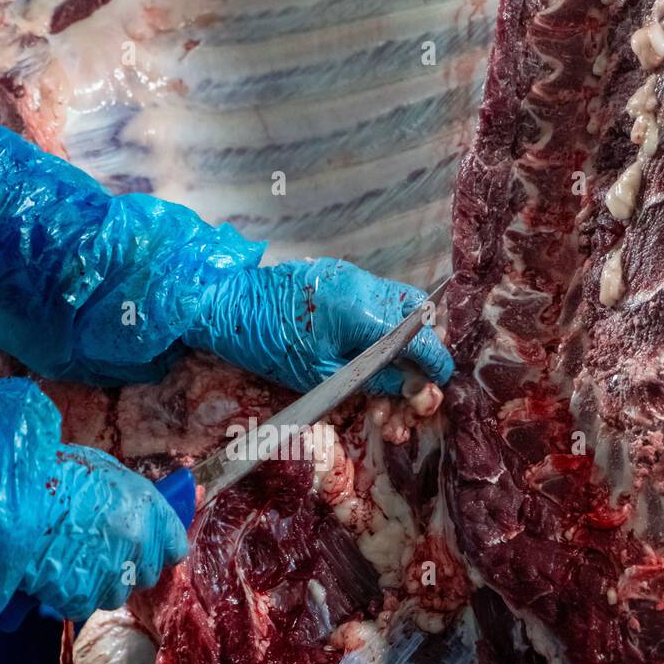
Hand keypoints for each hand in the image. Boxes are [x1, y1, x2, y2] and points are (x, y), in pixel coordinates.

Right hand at [21, 447, 187, 619]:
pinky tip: (53, 574)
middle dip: (126, 567)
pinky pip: (83, 604)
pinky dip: (69, 595)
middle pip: (146, 575)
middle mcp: (138, 542)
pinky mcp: (83, 596)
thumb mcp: (100, 470)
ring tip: (70, 563)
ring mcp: (112, 573)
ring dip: (98, 585)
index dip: (158, 548)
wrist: (10, 498)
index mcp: (147, 506)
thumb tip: (137, 512)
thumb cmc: (51, 474)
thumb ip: (127, 497)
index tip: (144, 549)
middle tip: (98, 554)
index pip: (175, 545)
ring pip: (116, 594)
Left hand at [184, 259, 452, 393]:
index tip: (435, 386)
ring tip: (393, 373)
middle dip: (424, 349)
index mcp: (364, 312)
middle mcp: (367, 287)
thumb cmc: (270, 344)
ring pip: (403, 302)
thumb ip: (374, 379)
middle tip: (414, 383)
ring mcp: (355, 277)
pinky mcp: (342, 276)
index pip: (419, 338)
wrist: (228, 304)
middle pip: (420, 313)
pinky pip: (380, 297)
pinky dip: (386, 323)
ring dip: (406, 337)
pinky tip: (373, 351)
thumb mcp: (324, 374)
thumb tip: (412, 388)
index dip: (433, 365)